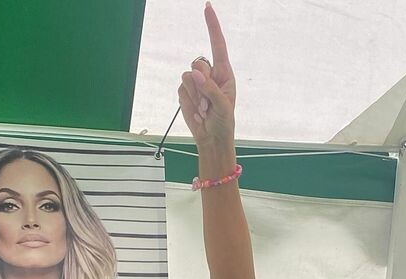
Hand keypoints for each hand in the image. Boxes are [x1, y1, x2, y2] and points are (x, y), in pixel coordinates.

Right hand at [178, 3, 235, 148]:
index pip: (218, 45)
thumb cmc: (223, 122)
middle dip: (201, 84)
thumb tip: (195, 74)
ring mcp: (196, 82)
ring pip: (187, 75)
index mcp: (224, 74)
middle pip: (198, 63)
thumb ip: (210, 89)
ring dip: (195, 95)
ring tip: (204, 109)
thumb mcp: (223, 107)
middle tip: (208, 104)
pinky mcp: (185, 91)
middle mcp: (210, 74)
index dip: (212, 26)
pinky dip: (188, 101)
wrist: (211, 139)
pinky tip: (196, 110)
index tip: (208, 7)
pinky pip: (181, 88)